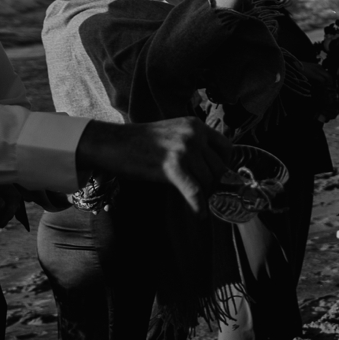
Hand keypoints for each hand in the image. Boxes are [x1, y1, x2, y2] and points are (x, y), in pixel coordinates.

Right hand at [75, 117, 232, 212]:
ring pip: (209, 180)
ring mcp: (184, 149)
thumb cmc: (140, 142)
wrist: (112, 143)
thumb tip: (213, 170)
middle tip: (207, 195)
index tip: (218, 177)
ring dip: (205, 195)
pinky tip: (199, 215)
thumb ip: (194, 146)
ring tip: (197, 202)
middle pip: (219, 167)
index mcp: (196, 125)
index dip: (225, 165)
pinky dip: (198, 205)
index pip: (226, 147)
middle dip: (216, 184)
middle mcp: (194, 134)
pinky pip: (194, 191)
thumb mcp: (173, 134)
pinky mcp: (172, 166)